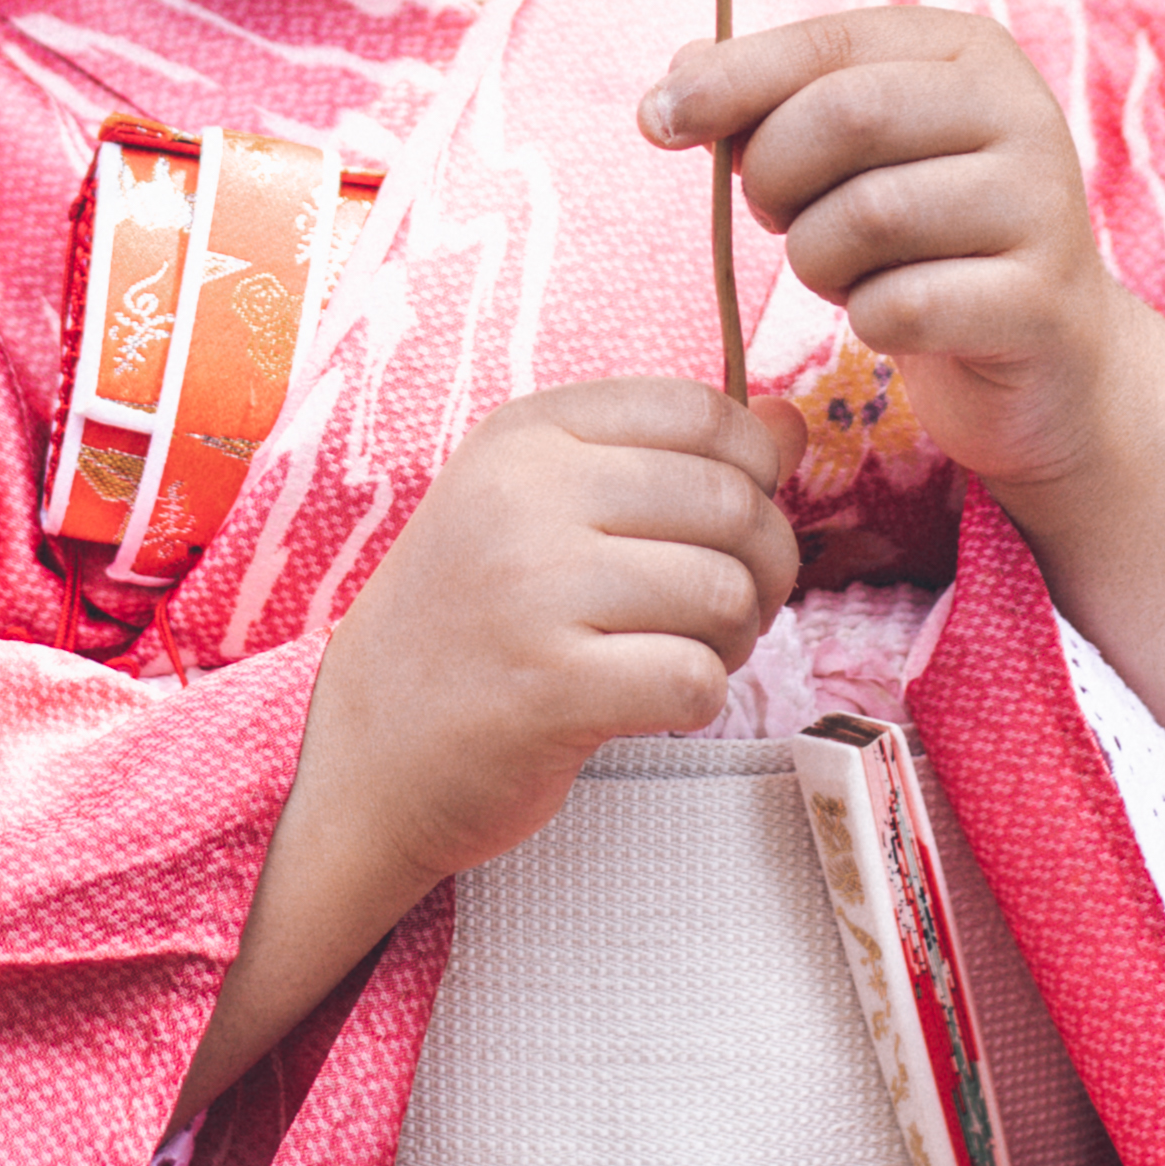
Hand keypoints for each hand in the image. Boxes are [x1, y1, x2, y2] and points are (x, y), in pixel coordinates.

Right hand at [174, 382, 792, 1116]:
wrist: (370, 753)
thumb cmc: (475, 623)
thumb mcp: (546, 511)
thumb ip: (669, 460)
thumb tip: (794, 422)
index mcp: (526, 435)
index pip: (700, 412)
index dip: (753, 470)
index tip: (731, 523)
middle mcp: (525, 495)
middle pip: (728, 501)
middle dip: (762, 565)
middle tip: (728, 610)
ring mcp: (532, 589)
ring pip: (724, 590)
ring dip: (736, 637)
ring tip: (687, 653)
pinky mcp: (551, 687)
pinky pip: (696, 678)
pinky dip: (700, 698)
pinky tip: (655, 700)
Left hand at [644, 6, 1164, 798]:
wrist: (1047, 360)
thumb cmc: (928, 240)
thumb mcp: (851, 156)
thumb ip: (770, 103)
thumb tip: (673, 82)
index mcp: (969, 51)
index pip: (828, 42)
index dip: (729, 79)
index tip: (654, 123)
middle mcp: (1021, 110)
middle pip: (845, 116)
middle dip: (773, 176)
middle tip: (774, 217)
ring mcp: (1044, 206)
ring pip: (867, 215)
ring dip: (817, 258)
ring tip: (841, 270)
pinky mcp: (1043, 303)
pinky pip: (903, 307)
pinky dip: (866, 321)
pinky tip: (887, 321)